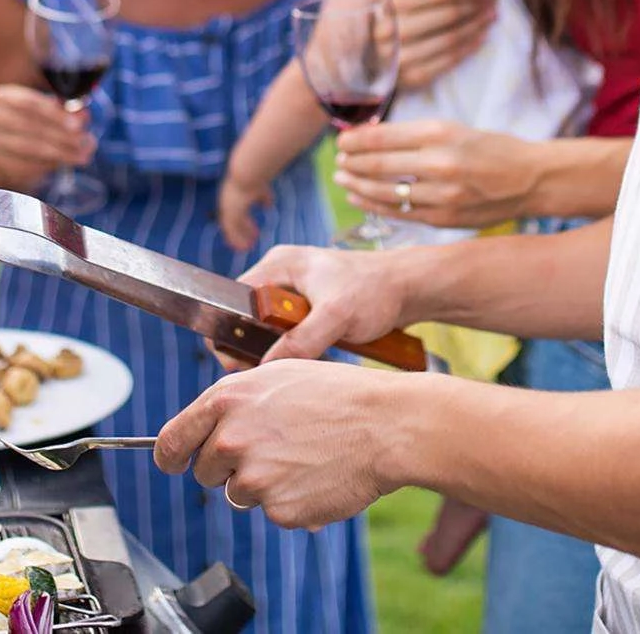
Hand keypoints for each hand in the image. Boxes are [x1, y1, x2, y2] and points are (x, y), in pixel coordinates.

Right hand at [0, 83, 94, 176]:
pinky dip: (51, 165)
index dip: (56, 115)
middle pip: (31, 126)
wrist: (10, 149)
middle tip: (86, 142)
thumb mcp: (51, 110)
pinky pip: (28, 165)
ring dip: (62, 152)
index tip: (79, 125)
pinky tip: (68, 162)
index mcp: (2, 96)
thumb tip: (83, 115)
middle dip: (62, 135)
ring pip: (31, 148)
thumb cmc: (36, 122)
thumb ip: (66, 109)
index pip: (30, 103)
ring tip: (84, 155)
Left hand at [155, 359, 394, 527]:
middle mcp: (231, 440)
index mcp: (226, 400)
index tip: (172, 463)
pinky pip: (271, 511)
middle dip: (228, 465)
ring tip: (301, 455)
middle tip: (270, 446)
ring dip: (261, 482)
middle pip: (204, 471)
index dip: (169, 456)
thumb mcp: (276, 375)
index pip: (171, 441)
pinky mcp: (279, 510)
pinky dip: (289, 499)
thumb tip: (208, 428)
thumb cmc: (335, 393)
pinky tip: (315, 475)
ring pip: (238, 493)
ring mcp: (254, 478)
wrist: (382, 424)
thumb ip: (234, 401)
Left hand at [217, 172, 271, 251]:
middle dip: (242, 232)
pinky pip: (231, 231)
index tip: (254, 231)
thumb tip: (268, 205)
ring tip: (248, 248)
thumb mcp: (261, 190)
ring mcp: (227, 208)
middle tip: (251, 242)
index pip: (237, 215)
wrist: (248, 174)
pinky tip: (245, 247)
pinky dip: (237, 240)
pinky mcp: (229, 213)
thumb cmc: (256, 179)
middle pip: (232, 223)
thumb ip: (263, 198)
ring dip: (239, 239)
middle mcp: (227, 204)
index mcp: (234, 198)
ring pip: (231, 229)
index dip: (244, 224)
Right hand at [236, 243, 408, 361]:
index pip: (235, 299)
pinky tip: (304, 367)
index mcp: (278, 265)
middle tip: (261, 375)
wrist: (409, 289)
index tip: (236, 360)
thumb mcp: (336, 315)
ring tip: (284, 373)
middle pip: (248, 318)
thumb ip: (301, 339)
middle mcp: (281, 276)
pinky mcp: (310, 311)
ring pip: (268, 331)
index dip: (230, 330)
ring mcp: (295, 294)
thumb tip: (266, 367)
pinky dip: (293, 352)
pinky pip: (288, 336)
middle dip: (252, 347)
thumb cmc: (374, 290)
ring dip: (275, 351)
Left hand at [335, 120, 540, 227]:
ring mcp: (442, 195)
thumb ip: (412, 135)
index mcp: (440, 133)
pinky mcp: (444, 219)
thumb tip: (367, 137)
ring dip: (358, 185)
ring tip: (343, 179)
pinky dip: (374, 205)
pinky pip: (400, 213)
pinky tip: (360, 197)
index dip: (354, 141)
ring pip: (386, 192)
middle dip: (352, 163)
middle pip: (379, 165)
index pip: (382, 137)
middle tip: (338, 161)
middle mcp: (440, 163)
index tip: (342, 142)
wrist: (530, 179)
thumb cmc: (487, 147)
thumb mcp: (452, 129)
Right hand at [390, 0, 496, 91]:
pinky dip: (468, 49)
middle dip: (477, 6)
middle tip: (495, 1)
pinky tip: (481, 38)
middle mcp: (391, 30)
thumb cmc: (388, 20)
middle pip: (448, 15)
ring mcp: (399, 58)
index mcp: (389, 3)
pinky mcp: (409, 78)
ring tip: (491, 17)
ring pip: (450, 39)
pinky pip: (446, 62)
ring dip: (477, 27)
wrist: (364, 62)